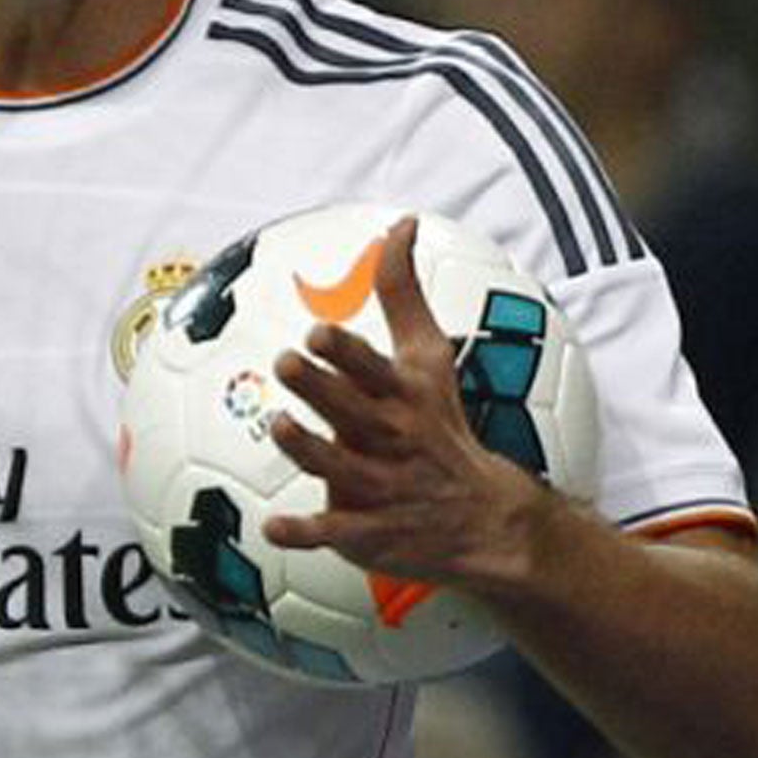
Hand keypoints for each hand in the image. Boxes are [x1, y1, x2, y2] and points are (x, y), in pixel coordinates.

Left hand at [262, 216, 539, 588]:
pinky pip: (334, 532)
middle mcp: (389, 439)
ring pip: (338, 469)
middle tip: (287, 363)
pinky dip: (305, 533)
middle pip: (351, 411)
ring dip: (308, 448)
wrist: (484, 515)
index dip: (345, 352)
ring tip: (280, 425)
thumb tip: (399, 224)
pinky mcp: (369, 532)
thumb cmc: (439, 421)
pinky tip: (273, 528)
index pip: (372, 369)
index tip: (318, 331)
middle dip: (321, 387)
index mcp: (401, 397)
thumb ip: (402, 291)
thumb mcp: (429, 355)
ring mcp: (380, 488)